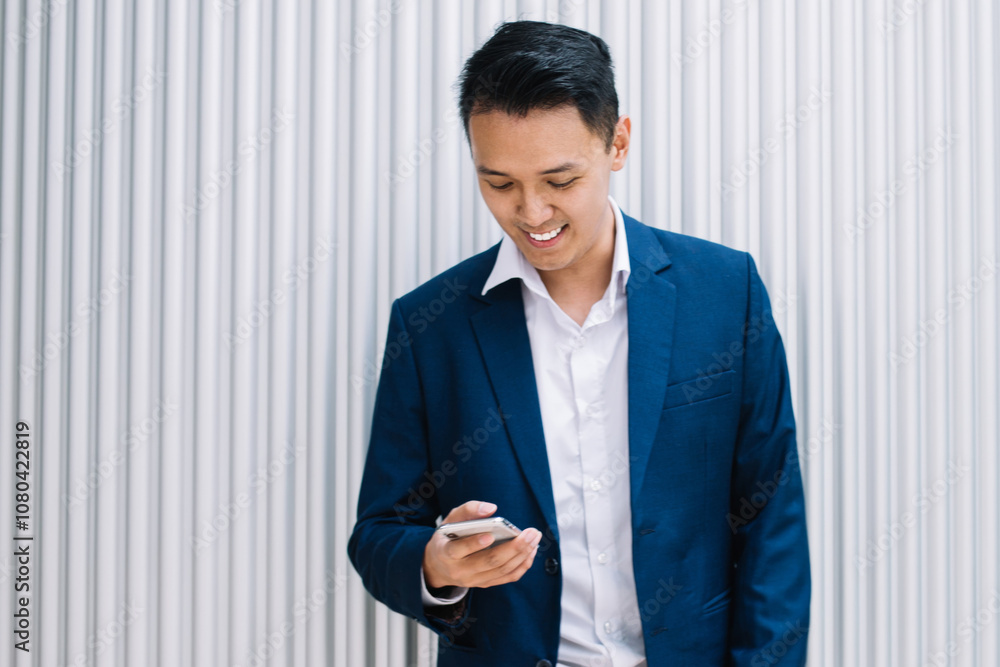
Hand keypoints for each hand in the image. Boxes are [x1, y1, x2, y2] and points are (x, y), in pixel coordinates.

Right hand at [423, 500, 541, 590]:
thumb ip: (468, 510)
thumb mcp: (450, 520)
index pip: (458, 550)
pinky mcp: (485, 584)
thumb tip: (491, 508)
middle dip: (513, 547)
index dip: (474, 543)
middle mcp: (460, 571)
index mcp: (446, 553)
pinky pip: (507, 577)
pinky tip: (531, 551)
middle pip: (489, 561)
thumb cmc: (448, 537)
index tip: (490, 534)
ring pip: (502, 570)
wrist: (438, 566)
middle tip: (531, 533)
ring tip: (535, 538)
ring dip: (522, 555)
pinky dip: (522, 565)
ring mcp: (473, 580)